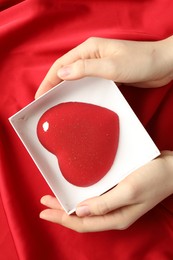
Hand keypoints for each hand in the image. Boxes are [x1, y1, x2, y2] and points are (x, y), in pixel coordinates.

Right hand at [35, 36, 172, 97]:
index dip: (49, 79)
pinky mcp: (107, 74)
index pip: (62, 64)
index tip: (40, 95)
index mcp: (90, 49)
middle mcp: (92, 56)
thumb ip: (86, 69)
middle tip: (45, 102)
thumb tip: (61, 73)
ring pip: (77, 78)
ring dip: (66, 89)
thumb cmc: (140, 61)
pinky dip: (80, 91)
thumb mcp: (111, 66)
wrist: (163, 64)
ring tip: (57, 103)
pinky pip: (89, 83)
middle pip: (67, 70)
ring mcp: (100, 65)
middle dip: (54, 85)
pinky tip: (78, 100)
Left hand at [39, 151, 172, 231]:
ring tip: (55, 198)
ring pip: (87, 207)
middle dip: (61, 211)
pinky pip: (95, 197)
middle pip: (82, 217)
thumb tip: (79, 211)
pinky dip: (82, 195)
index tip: (44, 210)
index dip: (61, 218)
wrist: (171, 169)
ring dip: (70, 203)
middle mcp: (114, 213)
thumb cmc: (153, 179)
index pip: (82, 223)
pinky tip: (75, 189)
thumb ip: (105, 203)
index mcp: (116, 217)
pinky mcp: (117, 192)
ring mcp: (116, 203)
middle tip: (44, 202)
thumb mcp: (129, 191)